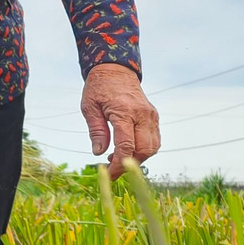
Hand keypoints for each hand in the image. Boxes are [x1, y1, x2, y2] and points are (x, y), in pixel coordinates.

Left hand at [80, 63, 160, 179]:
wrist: (116, 70)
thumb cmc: (99, 88)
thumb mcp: (89, 107)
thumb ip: (96, 130)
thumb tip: (98, 153)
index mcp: (124, 112)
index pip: (126, 145)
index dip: (118, 163)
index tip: (109, 174)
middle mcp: (142, 115)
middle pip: (144, 150)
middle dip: (129, 163)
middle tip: (112, 167)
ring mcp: (151, 116)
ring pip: (153, 147)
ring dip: (138, 158)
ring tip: (117, 157)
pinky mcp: (154, 117)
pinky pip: (154, 140)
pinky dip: (144, 149)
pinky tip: (127, 149)